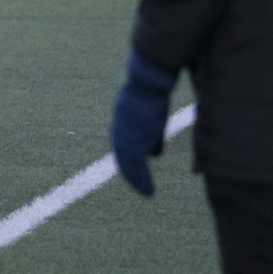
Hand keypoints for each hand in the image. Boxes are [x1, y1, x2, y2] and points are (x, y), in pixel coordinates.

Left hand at [110, 50, 177, 196]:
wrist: (147, 81)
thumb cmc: (151, 91)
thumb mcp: (151, 112)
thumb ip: (152, 131)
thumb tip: (155, 151)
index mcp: (123, 120)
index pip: (125, 143)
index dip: (130, 158)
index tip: (138, 170)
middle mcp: (120, 129)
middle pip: (123, 155)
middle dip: (131, 172)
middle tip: (140, 186)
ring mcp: (124, 136)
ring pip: (128, 163)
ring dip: (136, 179)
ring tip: (147, 193)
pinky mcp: (132, 141)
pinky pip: (134, 166)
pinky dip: (140, 180)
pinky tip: (148, 192)